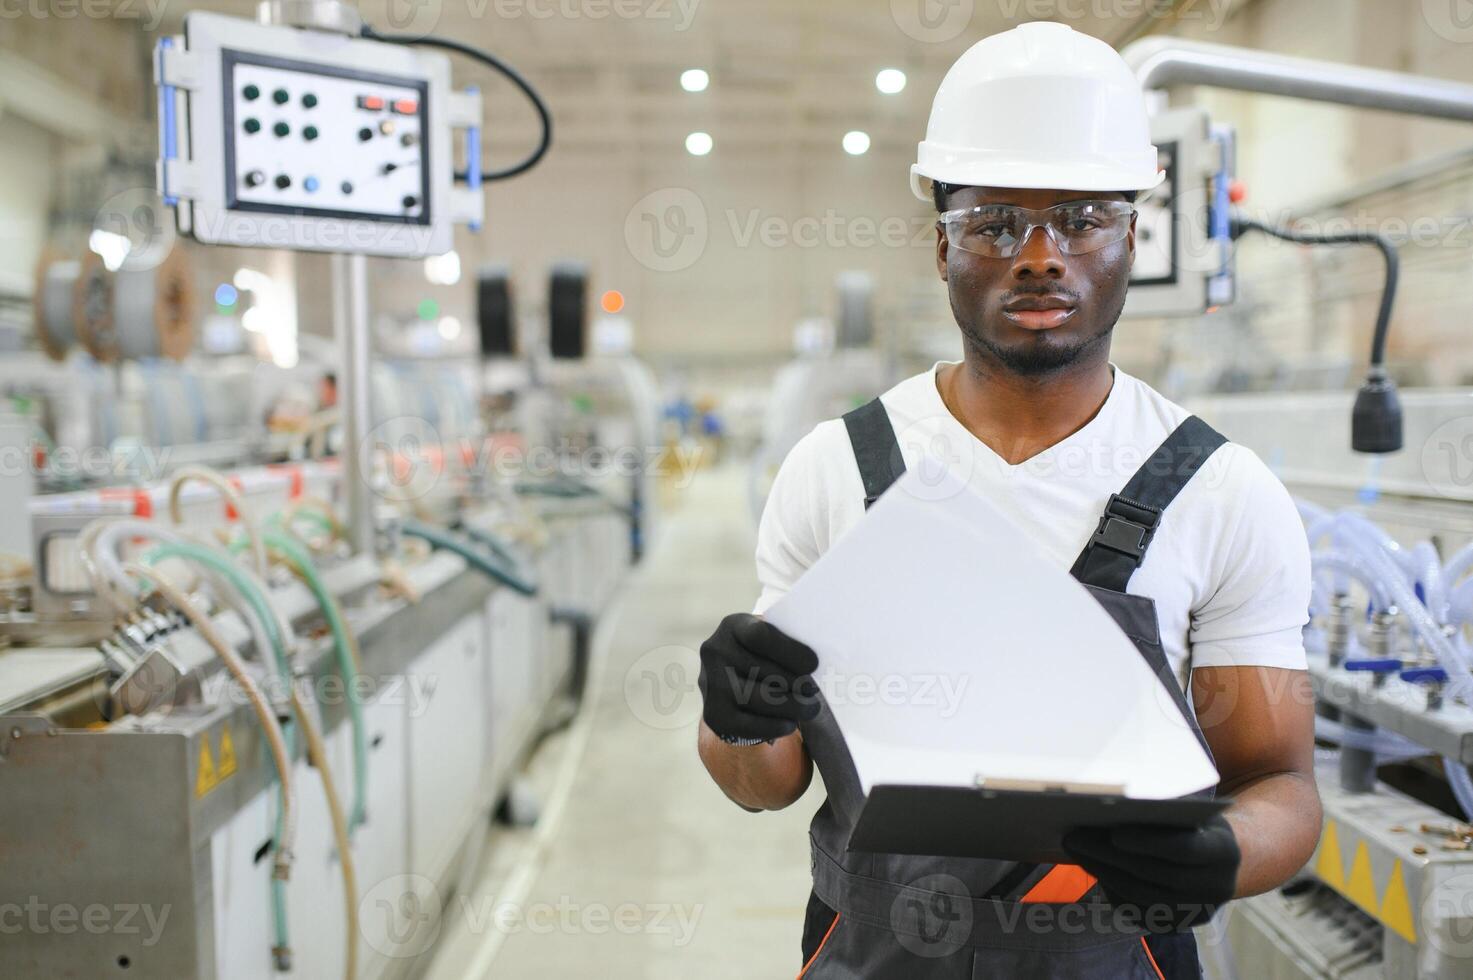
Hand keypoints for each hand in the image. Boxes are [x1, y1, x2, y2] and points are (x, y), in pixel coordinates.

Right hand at [699, 613, 819, 742]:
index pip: (760, 636)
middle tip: (815, 692)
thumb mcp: (770, 639)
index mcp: (732, 626)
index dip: (790, 651)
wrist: (731, 681)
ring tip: (810, 708)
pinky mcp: (714, 714)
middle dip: (795, 683)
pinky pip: (746, 725)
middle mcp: (715, 652)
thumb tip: (814, 667)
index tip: (815, 664)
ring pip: (757, 698)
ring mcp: (711, 684)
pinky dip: (772, 726)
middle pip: (761, 670)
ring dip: (790, 706)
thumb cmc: (762, 655)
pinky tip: (790, 725)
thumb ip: (788, 643)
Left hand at [1062, 813, 1239, 931]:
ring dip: (1102, 871)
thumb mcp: (1192, 813)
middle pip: (1153, 874)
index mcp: (1222, 852)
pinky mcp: (1176, 926)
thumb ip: (1164, 812)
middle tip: (1074, 837)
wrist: (1224, 865)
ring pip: (1140, 896)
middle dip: (1108, 855)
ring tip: (1076, 849)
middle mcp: (1214, 887)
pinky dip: (1111, 889)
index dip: (1148, 842)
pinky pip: (1137, 911)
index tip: (1114, 832)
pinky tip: (1092, 867)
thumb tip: (1113, 804)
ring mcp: (1195, 912)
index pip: (1183, 849)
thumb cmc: (1199, 827)